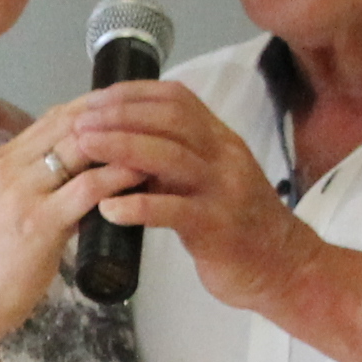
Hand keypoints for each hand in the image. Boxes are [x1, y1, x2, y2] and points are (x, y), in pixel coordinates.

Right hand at [0, 100, 146, 346]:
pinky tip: (143, 175)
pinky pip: (89, 187)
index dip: (94, 106)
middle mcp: (8, 167)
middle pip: (69, 123)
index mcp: (0, 160)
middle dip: (114, 116)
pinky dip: (119, 177)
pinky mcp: (40, 221)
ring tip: (155, 143)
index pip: (53, 117)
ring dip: (122, 142)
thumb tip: (88, 175)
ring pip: (81, 148)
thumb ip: (42, 188)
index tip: (128, 106)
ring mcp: (22, 192)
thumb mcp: (10, 209)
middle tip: (152, 119)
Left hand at [64, 81, 326, 314]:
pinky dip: (138, 207)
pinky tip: (108, 209)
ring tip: (83, 150)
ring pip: (171, 157)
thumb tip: (122, 143)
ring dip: (121, 148)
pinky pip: (175, 211)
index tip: (94, 99)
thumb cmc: (237, 225)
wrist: (283, 267)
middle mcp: (224, 156)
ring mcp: (223, 190)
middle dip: (119, 116)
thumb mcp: (209, 179)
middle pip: (170, 120)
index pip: (177, 99)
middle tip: (79, 123)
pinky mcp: (218, 228)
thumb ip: (176, 159)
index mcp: (220, 140)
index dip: (132, 94)